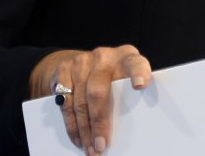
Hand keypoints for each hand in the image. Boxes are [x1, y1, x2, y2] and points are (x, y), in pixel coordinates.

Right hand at [30, 46, 151, 154]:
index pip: (135, 64)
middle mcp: (104, 56)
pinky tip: (77, 136)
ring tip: (89, 147)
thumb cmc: (115, 75)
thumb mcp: (126, 78)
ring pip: (80, 101)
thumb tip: (130, 128)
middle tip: (100, 145)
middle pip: (98, 92)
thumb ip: (129, 94)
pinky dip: (71, 123)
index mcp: (127, 57)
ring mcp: (82, 61)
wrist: (86, 60)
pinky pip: (64, 102)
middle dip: (98, 122)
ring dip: (83, 129)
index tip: (140, 86)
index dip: (139, 74)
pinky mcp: (64, 69)